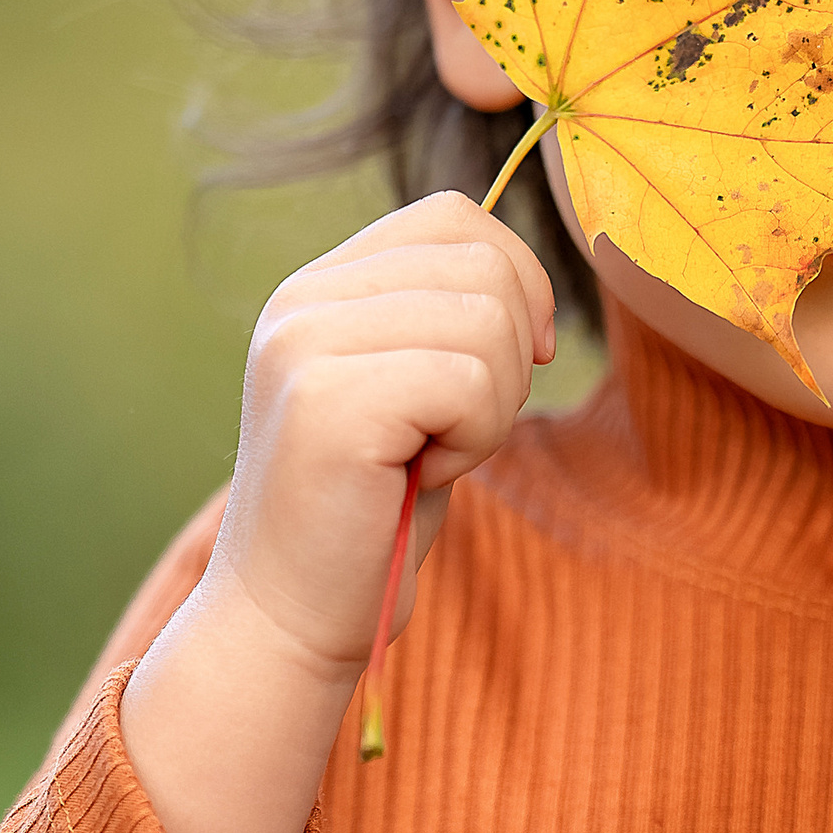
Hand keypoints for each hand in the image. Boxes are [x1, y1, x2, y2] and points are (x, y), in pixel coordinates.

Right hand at [122, 194, 554, 832]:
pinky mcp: (329, 399)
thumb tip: (538, 283)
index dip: (514, 285)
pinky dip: (474, 442)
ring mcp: (307, 343)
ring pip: (488, 323)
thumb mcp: (418, 391)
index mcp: (319, 285)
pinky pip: (471, 382)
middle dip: (508, 358)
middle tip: (451, 432)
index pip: (456, 218)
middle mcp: (301, 299)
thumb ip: (452, 317)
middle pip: (485, 265)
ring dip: (490, 409)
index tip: (504, 369)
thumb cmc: (373, 514)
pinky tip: (419, 477)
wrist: (295, 615)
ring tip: (426, 457)